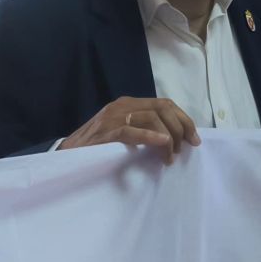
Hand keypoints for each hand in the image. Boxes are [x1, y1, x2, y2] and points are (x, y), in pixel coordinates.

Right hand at [62, 97, 199, 159]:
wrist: (66, 155)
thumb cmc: (96, 148)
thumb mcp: (121, 133)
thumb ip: (141, 130)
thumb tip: (171, 139)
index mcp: (128, 104)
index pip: (164, 104)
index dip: (183, 119)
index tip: (194, 138)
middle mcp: (123, 106)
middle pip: (163, 107)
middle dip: (181, 127)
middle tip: (188, 147)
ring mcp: (113, 117)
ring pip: (152, 118)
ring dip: (168, 138)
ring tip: (169, 157)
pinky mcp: (106, 132)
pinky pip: (132, 131)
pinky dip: (150, 137)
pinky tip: (162, 143)